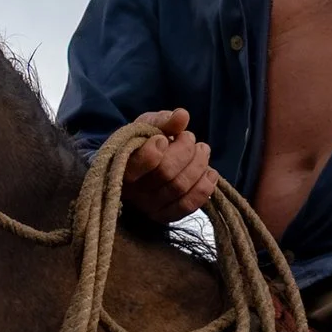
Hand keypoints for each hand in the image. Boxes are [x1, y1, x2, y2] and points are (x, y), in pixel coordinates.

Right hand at [121, 107, 213, 223]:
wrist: (141, 165)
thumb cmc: (142, 143)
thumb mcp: (146, 126)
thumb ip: (162, 121)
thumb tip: (182, 115)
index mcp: (121, 166)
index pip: (135, 166)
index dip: (153, 152)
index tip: (164, 139)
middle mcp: (132, 191)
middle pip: (165, 173)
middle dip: (185, 151)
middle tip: (190, 138)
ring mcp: (148, 206)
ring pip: (180, 187)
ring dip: (198, 165)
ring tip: (202, 150)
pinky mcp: (164, 216)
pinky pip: (187, 206)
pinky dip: (204, 188)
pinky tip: (210, 173)